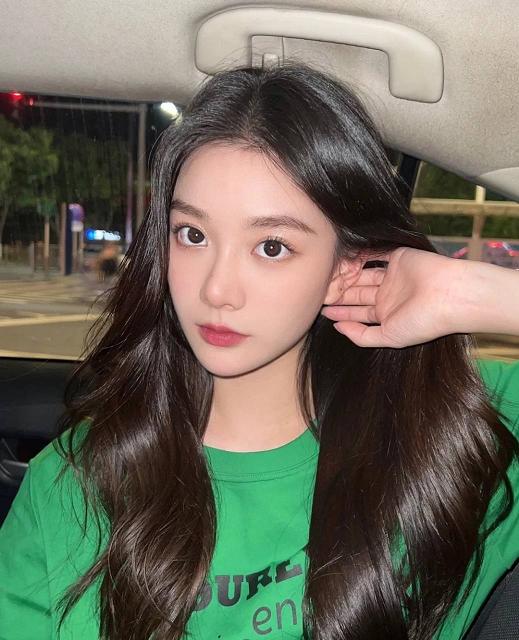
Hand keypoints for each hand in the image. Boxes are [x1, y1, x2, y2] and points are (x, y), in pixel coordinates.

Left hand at [320, 247, 463, 347]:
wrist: (449, 296)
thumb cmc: (422, 321)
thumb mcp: (389, 337)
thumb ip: (362, 336)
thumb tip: (337, 328)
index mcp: (386, 314)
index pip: (357, 312)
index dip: (339, 311)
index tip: (321, 308)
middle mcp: (388, 295)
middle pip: (356, 292)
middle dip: (339, 292)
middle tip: (319, 289)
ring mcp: (393, 276)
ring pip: (362, 273)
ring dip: (346, 274)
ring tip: (326, 274)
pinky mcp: (398, 257)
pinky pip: (375, 253)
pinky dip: (361, 253)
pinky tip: (344, 256)